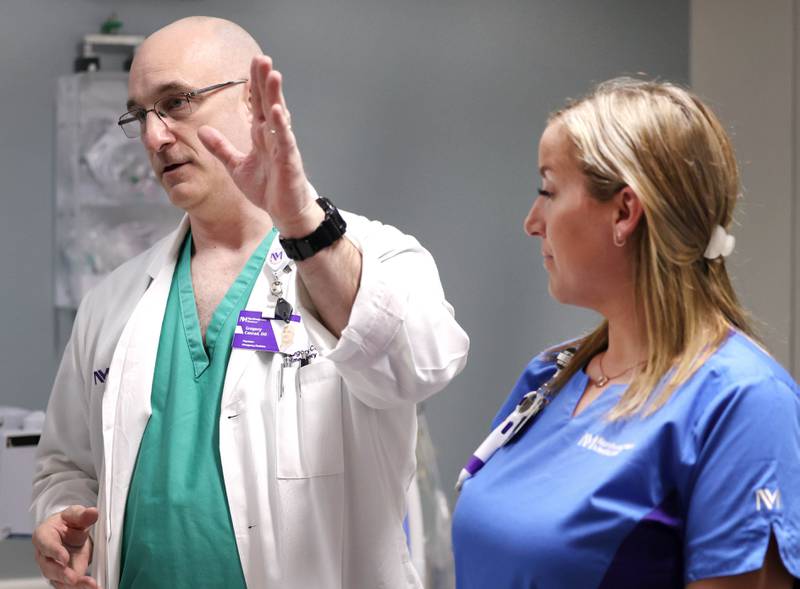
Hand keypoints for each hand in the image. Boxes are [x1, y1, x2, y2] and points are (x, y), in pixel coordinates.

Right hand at [32, 505, 99, 588]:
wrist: (68, 532)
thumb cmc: (66, 523)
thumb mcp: (74, 514)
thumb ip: (82, 514)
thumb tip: (92, 512)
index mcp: (43, 536)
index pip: (46, 544)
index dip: (54, 552)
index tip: (65, 557)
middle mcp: (45, 555)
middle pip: (49, 567)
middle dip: (61, 574)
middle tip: (74, 578)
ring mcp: (53, 567)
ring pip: (59, 579)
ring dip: (73, 585)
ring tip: (89, 585)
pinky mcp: (64, 576)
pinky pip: (69, 585)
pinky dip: (81, 587)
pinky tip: (93, 587)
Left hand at [198, 55, 322, 235]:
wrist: (284, 212)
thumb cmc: (267, 189)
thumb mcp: (236, 166)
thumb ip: (221, 147)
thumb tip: (202, 131)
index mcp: (261, 136)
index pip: (256, 104)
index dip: (253, 85)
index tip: (251, 64)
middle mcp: (273, 136)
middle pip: (268, 102)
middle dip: (264, 81)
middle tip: (261, 58)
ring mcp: (283, 146)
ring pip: (278, 116)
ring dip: (276, 95)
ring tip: (273, 74)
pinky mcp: (289, 160)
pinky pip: (284, 140)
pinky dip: (280, 125)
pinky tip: (276, 110)